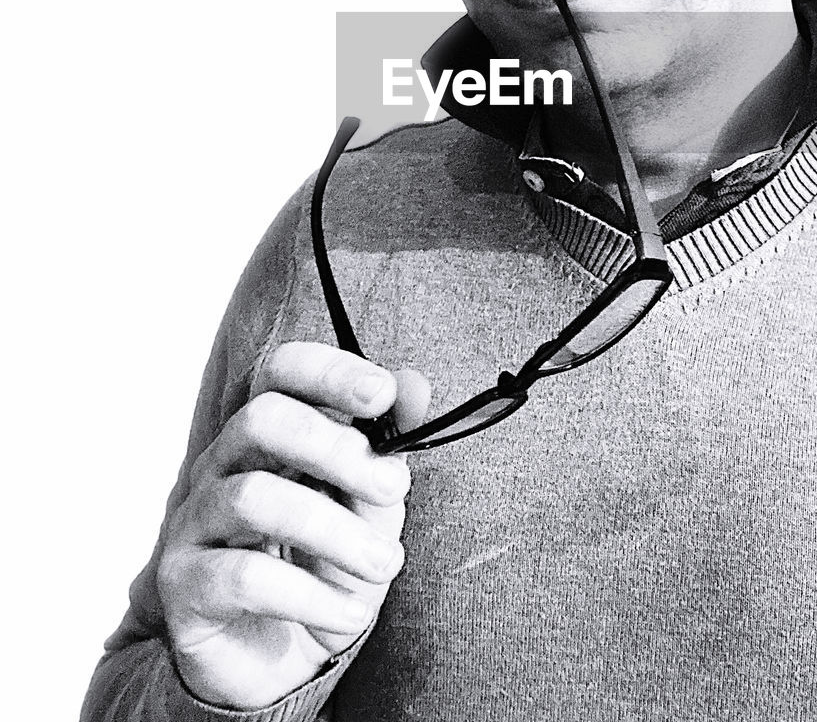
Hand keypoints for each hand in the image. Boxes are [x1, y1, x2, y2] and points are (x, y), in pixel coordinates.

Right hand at [156, 343, 429, 709]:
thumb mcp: (369, 509)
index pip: (281, 372)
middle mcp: (224, 466)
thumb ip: (387, 451)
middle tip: (395, 487)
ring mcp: (196, 522)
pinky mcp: (182, 584)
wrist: (278, 662)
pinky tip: (345, 613)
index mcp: (268, 435)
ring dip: (335, 531)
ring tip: (384, 564)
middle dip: (336, 448)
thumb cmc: (322, 568)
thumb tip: (416, 386)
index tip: (383, 395)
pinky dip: (308, 595)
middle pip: (262, 420)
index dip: (330, 372)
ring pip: (255, 498)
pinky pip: (242, 577)